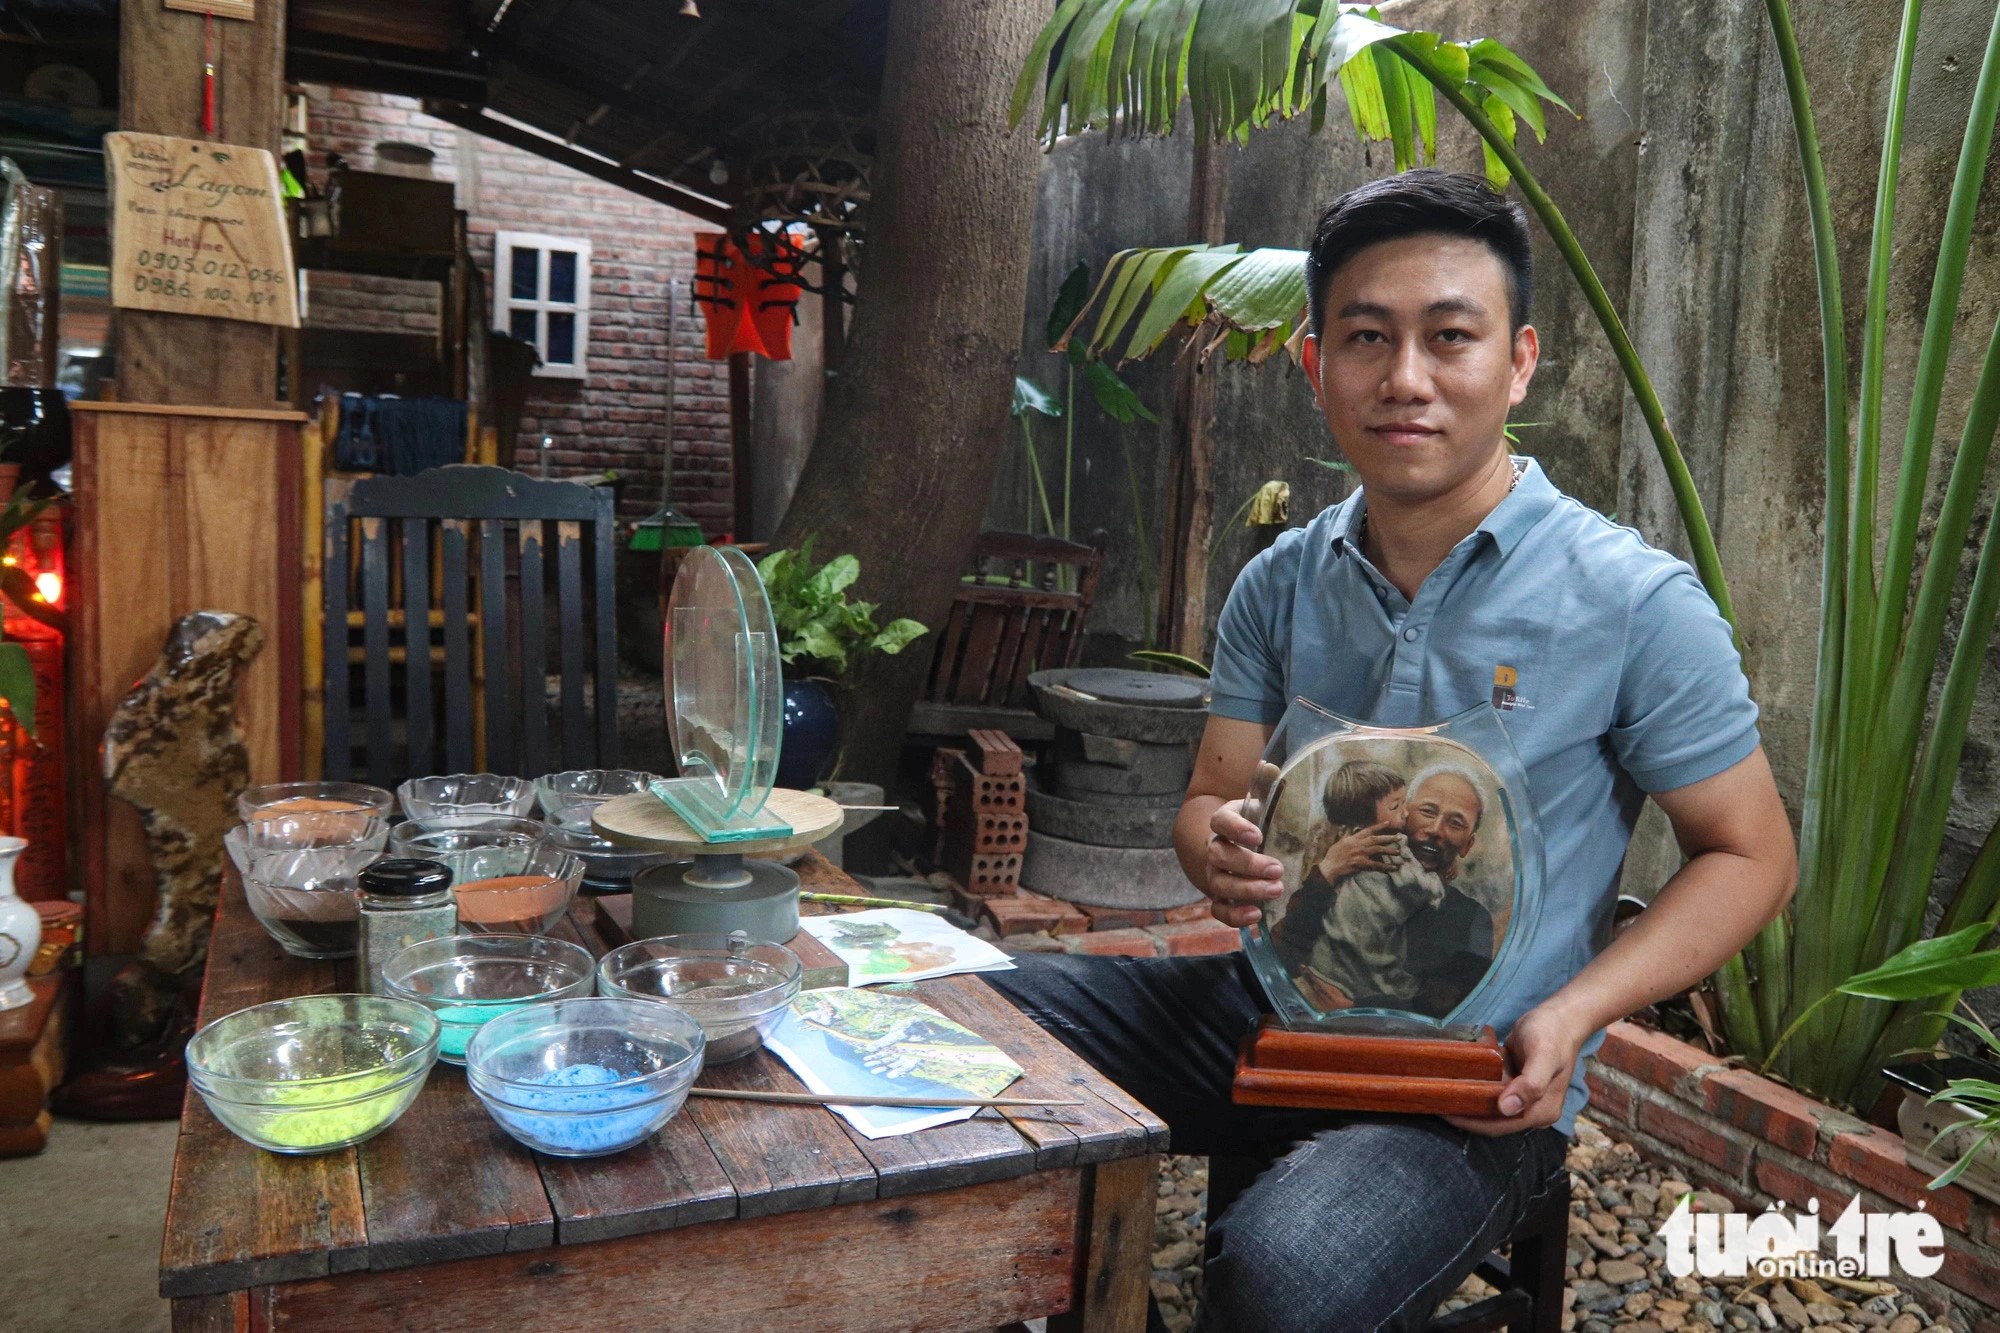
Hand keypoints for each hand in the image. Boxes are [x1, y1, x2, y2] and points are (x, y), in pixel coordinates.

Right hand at [1205, 798, 1283, 927]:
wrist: (1240, 846)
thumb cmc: (1257, 824)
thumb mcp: (1262, 804)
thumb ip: (1266, 785)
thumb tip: (1271, 768)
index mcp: (1224, 823)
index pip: (1220, 822)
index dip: (1235, 829)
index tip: (1258, 836)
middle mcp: (1215, 849)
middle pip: (1219, 857)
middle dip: (1248, 865)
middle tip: (1277, 869)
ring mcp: (1215, 875)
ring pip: (1219, 884)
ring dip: (1246, 889)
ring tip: (1276, 890)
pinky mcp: (1221, 897)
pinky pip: (1218, 910)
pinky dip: (1234, 916)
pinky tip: (1256, 915)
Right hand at [1315, 822, 1402, 881]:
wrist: (1330, 867)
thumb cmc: (1333, 856)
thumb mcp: (1340, 842)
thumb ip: (1347, 836)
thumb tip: (1351, 831)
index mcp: (1353, 838)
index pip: (1368, 830)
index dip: (1378, 826)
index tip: (1388, 823)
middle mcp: (1358, 844)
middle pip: (1376, 839)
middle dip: (1388, 838)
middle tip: (1399, 837)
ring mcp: (1360, 854)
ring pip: (1378, 850)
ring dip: (1389, 850)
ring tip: (1398, 852)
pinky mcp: (1361, 864)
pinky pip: (1376, 865)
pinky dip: (1386, 867)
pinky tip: (1393, 868)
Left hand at [1444, 1002, 1587, 1136]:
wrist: (1560, 1018)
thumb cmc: (1551, 1034)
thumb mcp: (1543, 1055)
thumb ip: (1530, 1083)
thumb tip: (1507, 1109)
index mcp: (1542, 1111)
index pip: (1500, 1126)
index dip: (1472, 1123)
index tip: (1445, 1112)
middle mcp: (1533, 1111)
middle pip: (1493, 1121)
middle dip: (1466, 1115)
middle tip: (1436, 1101)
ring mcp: (1524, 1099)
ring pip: (1490, 1108)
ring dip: (1468, 1103)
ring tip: (1440, 1093)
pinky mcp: (1515, 1086)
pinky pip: (1491, 1093)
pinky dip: (1475, 1090)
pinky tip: (1456, 1081)